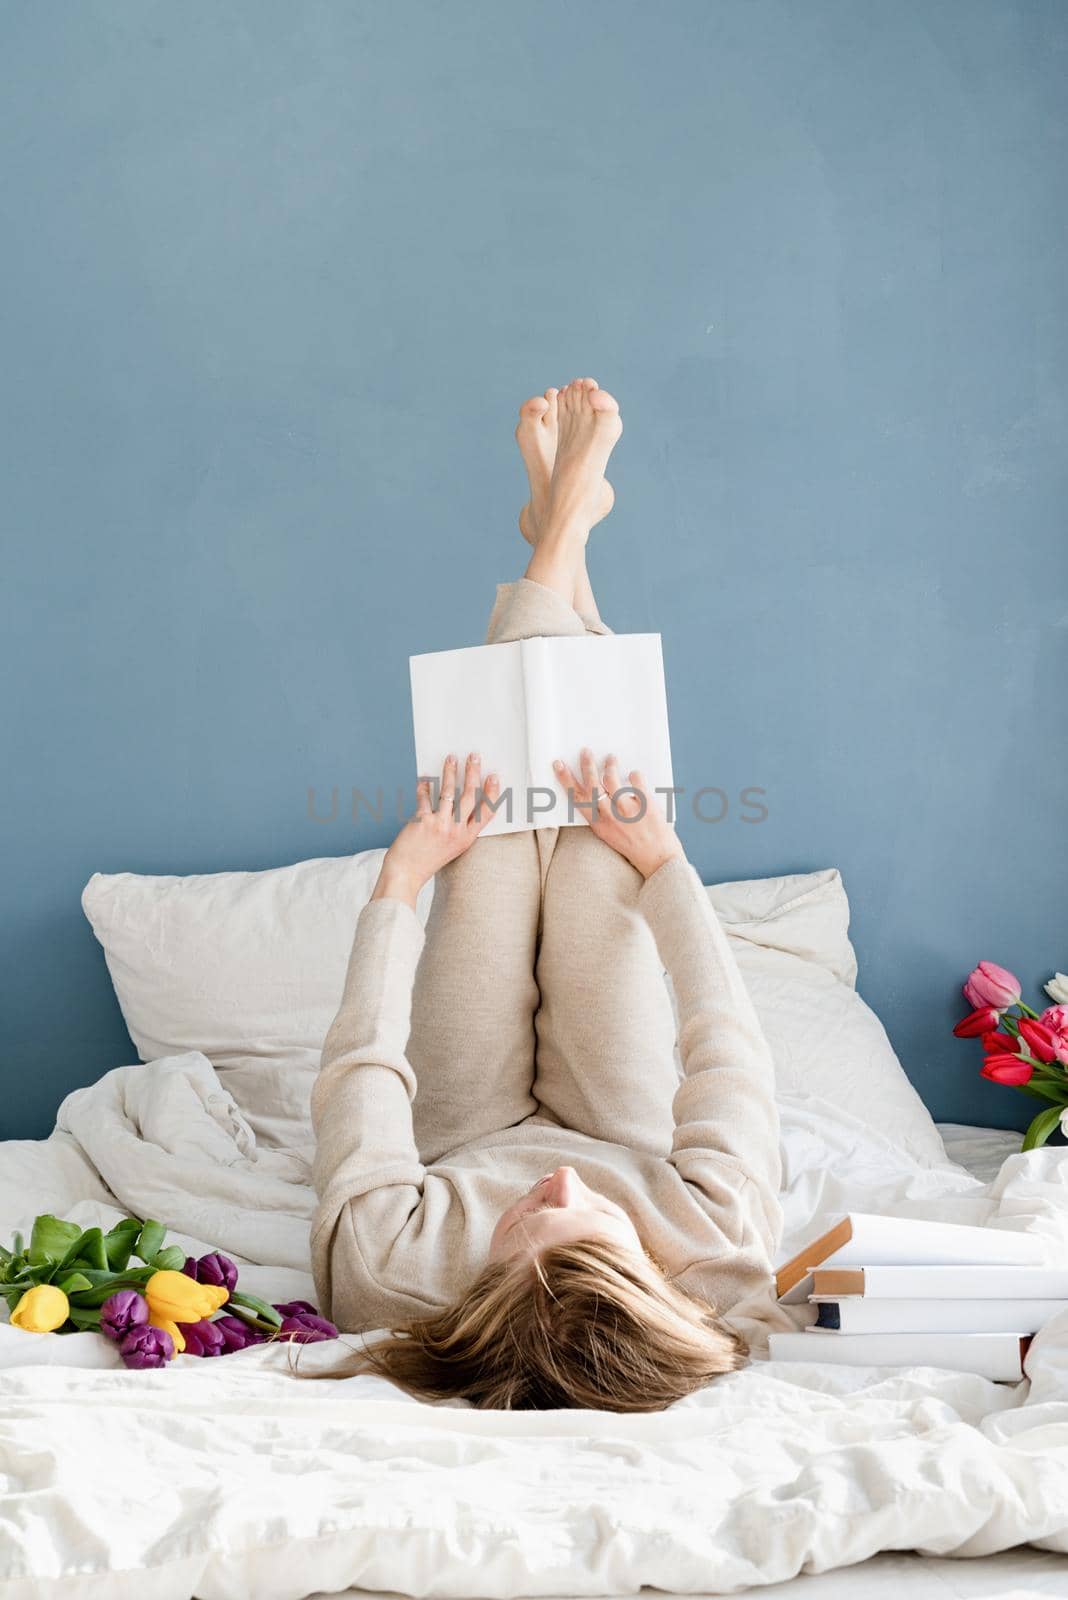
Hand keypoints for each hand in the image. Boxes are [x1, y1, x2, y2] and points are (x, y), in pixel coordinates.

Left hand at [371, 754, 500, 907]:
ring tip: (451, 759)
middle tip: (474, 757)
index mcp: (467, 838)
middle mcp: (456, 831)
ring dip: (450, 772)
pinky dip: (423, 787)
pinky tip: (423, 779)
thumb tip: (457, 796)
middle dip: (473, 773)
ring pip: (449, 792)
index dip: (492, 793)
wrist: (406, 873)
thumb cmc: (428, 859)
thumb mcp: (452, 847)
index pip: (486, 812)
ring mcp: (440, 826)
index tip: (494, 777)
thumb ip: (458, 827)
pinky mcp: (422, 822)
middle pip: (469, 796)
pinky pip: (425, 798)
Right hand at [553, 749, 684, 879]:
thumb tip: (600, 786)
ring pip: (612, 780)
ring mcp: (628, 812)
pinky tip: (634, 774)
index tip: (558, 764)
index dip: (566, 780)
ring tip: (611, 758)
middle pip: (592, 785)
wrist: (659, 861)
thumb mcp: (611, 834)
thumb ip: (604, 815)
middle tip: (585, 751)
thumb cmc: (635, 847)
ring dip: (610, 765)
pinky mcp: (645, 806)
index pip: (577, 798)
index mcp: (598, 825)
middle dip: (586, 765)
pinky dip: (634, 775)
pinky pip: (636, 782)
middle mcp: (610, 817)